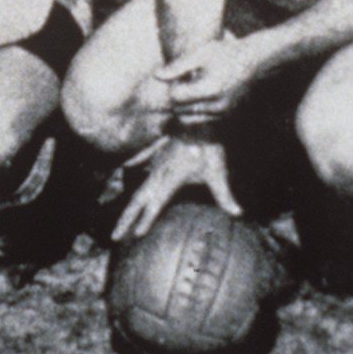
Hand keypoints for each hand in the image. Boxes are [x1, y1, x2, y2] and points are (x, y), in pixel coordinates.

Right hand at [115, 134, 240, 240]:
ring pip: (139, 185)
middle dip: (126, 218)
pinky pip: (143, 159)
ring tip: (121, 218)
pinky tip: (126, 167)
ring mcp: (157, 161)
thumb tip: (238, 213)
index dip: (145, 220)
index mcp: (170, 179)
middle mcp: (159, 173)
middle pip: (138, 199)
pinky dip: (134, 164)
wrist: (200, 116)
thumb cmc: (209, 145)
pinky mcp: (160, 150)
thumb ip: (224, 194)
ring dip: (130, 203)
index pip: (155, 204)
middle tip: (114, 237)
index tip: (134, 236)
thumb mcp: (218, 170)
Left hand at [152, 36, 265, 124]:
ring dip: (184, 106)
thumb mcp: (200, 54)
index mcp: (210, 90)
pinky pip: (201, 118)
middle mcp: (217, 107)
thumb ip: (178, 67)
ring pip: (189, 118)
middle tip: (184, 80)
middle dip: (176, 98)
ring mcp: (222, 114)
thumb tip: (156, 76)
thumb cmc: (225, 53)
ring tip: (192, 86)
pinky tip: (201, 92)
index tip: (179, 74)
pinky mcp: (225, 116)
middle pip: (180, 111)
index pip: (176, 98)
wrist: (253, 61)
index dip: (172, 86)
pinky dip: (195, 109)